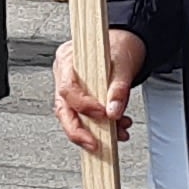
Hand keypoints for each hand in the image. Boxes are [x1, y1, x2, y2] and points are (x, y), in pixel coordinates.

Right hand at [55, 28, 147, 155]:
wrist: (125, 43)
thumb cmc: (119, 47)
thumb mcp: (123, 65)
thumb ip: (118, 89)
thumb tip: (113, 111)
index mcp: (67, 60)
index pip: (67, 89)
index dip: (83, 106)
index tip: (102, 115)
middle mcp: (63, 75)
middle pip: (63, 109)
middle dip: (79, 131)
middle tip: (95, 145)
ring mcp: (69, 89)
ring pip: (73, 117)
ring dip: (94, 131)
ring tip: (118, 133)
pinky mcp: (79, 99)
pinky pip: (84, 117)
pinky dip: (100, 127)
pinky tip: (117, 129)